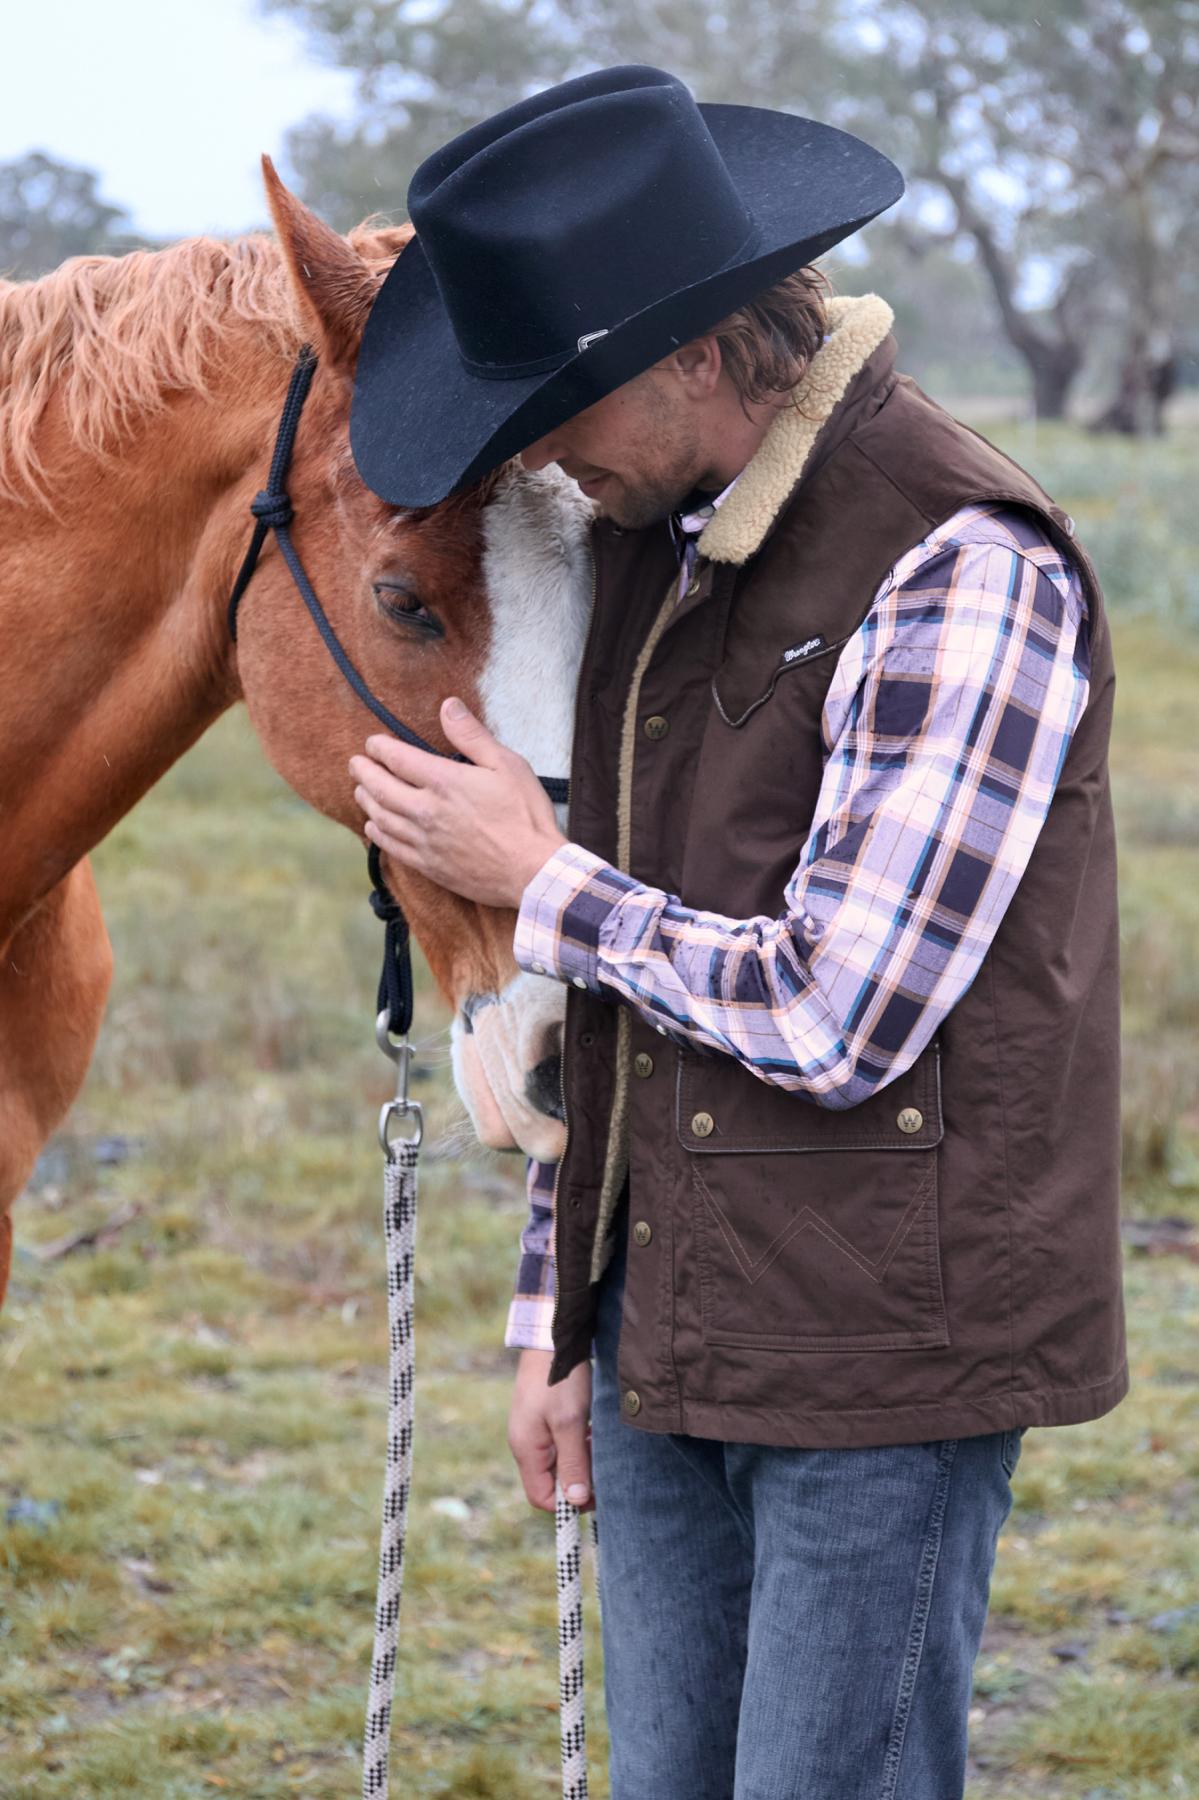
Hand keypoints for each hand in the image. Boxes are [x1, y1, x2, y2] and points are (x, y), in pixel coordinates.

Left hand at [348, 698, 566, 908]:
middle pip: (379, 787)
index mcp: (444, 782)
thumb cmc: (525, 816)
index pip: (396, 758)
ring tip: (361, 790)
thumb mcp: (507, 764)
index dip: (379, 747)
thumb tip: (448, 706)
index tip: (373, 742)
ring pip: (380, 817)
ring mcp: (424, 841)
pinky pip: (391, 847)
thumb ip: (472, 735)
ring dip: (366, 800)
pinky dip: (377, 833)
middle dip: (363, 771)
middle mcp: (426, 811)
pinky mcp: (428, 865)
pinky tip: (373, 827)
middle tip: (355, 762)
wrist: (532, 871)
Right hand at [508, 1348, 593, 1513]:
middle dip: (578, 1479)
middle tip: (603, 1467)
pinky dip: (579, 1444)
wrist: (552, 1336)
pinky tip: (593, 1430)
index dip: (568, 1503)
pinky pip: (562, 1444)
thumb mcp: (570, 1423)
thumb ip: (573, 1463)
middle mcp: (526, 1444)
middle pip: (552, 1481)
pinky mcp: (544, 1417)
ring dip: (581, 1460)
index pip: (542, 1497)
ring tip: (598, 1444)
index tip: (595, 1493)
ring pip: (560, 1462)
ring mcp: (534, 1430)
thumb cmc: (560, 1380)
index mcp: (526, 1450)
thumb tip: (576, 1501)